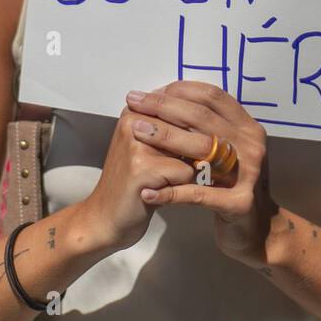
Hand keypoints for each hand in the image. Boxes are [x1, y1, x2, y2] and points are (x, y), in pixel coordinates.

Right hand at [77, 105, 198, 252]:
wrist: (105, 216)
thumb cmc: (133, 182)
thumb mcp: (150, 147)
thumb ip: (174, 128)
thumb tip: (214, 121)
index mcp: (136, 110)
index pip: (187, 103)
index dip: (201, 126)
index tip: (194, 146)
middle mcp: (135, 121)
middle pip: (191, 124)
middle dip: (200, 147)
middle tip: (184, 167)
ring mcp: (137, 143)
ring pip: (193, 148)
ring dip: (191, 168)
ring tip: (169, 178)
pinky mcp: (142, 167)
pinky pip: (186, 173)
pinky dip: (183, 186)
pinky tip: (162, 190)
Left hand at [124, 81, 277, 268]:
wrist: (255, 231)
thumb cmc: (230, 185)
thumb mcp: (225, 150)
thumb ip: (205, 126)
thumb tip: (165, 96)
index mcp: (248, 127)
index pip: (212, 97)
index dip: (178, 90)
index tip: (147, 92)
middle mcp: (252, 146)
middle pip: (202, 117)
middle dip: (163, 107)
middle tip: (133, 103)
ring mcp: (249, 174)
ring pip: (200, 149)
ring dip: (164, 138)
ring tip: (134, 133)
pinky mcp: (239, 203)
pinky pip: (198, 194)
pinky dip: (170, 192)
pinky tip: (147, 192)